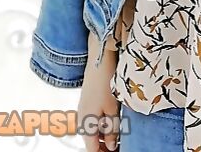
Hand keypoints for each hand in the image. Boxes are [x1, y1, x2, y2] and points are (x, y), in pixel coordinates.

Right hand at [78, 32, 119, 151]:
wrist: (98, 58)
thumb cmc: (105, 82)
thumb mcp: (113, 109)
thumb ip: (112, 130)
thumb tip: (111, 146)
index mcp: (86, 125)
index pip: (91, 149)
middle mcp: (81, 119)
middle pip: (91, 141)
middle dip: (103, 146)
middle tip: (118, 146)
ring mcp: (83, 110)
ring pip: (92, 131)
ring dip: (103, 136)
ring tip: (118, 137)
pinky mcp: (87, 102)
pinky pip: (92, 120)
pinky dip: (101, 126)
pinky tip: (112, 123)